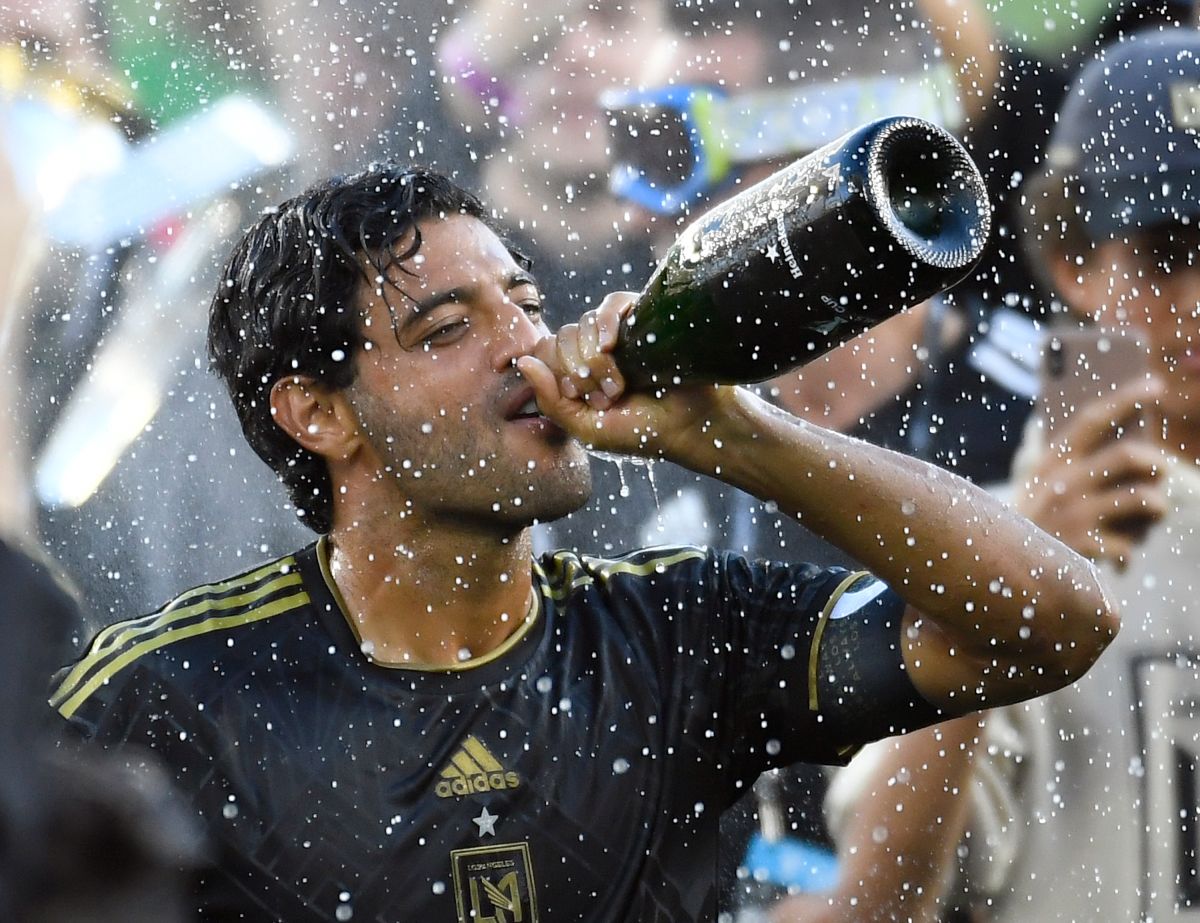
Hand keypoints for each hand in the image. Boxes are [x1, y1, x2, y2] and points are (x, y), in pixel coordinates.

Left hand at [514, 292, 734, 461]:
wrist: (692, 425)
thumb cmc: (641, 432)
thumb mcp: (587, 428)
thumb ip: (550, 401)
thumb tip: (522, 362)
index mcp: (577, 373)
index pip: (544, 351)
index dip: (557, 372)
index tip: (581, 397)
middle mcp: (594, 349)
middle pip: (561, 337)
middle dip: (579, 372)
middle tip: (606, 397)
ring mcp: (618, 333)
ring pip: (584, 324)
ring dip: (597, 360)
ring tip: (620, 386)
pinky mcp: (642, 318)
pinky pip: (611, 302)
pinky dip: (606, 320)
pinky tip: (612, 342)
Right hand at [1017, 377, 1166, 568]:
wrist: (996, 564)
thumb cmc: (1029, 518)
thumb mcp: (1035, 480)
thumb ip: (1057, 453)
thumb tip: (1085, 427)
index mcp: (1053, 460)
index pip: (1093, 419)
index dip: (1126, 398)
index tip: (1154, 384)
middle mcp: (1064, 483)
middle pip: (1129, 456)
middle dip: (1157, 462)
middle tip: (1160, 469)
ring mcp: (1075, 515)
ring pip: (1143, 498)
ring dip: (1157, 506)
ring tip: (1153, 511)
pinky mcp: (1083, 549)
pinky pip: (1130, 545)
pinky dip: (1131, 550)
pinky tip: (1120, 553)